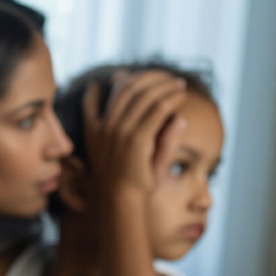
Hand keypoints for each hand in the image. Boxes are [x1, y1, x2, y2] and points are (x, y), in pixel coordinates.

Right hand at [83, 70, 186, 203]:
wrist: (121, 201)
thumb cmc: (121, 179)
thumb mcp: (116, 151)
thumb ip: (125, 126)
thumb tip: (129, 101)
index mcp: (94, 130)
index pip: (96, 97)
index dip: (114, 82)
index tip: (128, 75)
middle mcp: (105, 127)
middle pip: (126, 87)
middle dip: (149, 78)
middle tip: (166, 77)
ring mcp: (120, 132)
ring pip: (144, 95)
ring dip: (164, 85)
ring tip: (179, 84)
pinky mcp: (138, 139)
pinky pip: (158, 110)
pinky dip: (171, 98)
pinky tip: (182, 96)